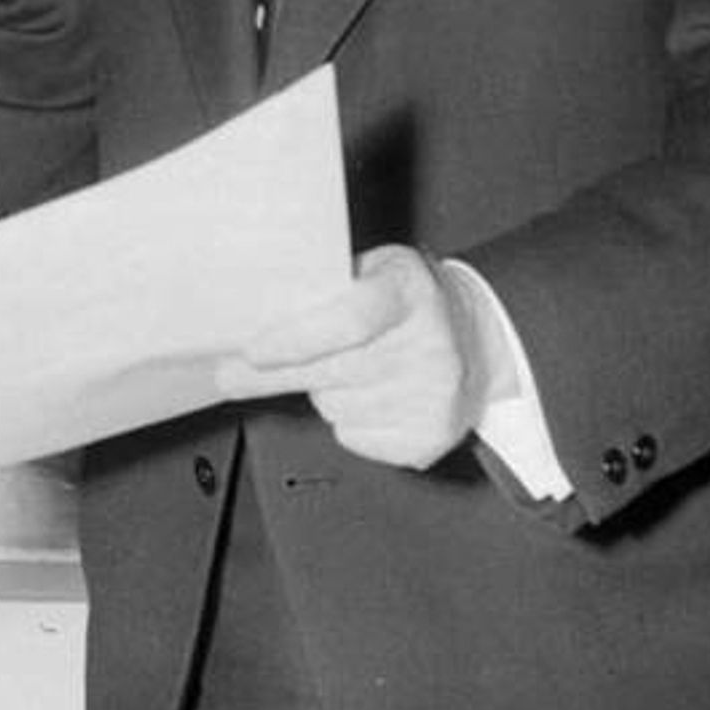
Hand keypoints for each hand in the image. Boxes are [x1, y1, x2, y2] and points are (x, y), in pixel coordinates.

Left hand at [215, 244, 482, 468]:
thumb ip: (324, 290)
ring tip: (351, 369)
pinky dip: (348, 421)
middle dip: (273, 374)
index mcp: (411, 291)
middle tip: (229, 374)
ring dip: (323, 392)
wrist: (479, 342)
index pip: (350, 320)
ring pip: (335, 407)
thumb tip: (245, 318)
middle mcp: (432, 344)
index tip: (251, 351)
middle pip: (332, 371)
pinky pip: (354, 436)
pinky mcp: (431, 437)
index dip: (295, 340)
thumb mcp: (375, 272)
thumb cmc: (409, 304)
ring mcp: (436, 396)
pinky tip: (372, 397)